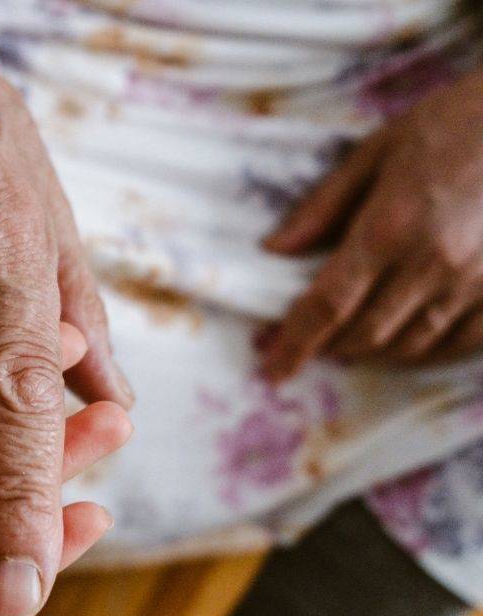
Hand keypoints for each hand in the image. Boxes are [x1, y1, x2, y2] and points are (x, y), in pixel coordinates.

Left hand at [263, 68, 482, 378]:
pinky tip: (410, 339)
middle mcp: (432, 264)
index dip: (295, 344)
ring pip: (411, 345)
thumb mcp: (376, 151)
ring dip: (375, 350)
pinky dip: (426, 349)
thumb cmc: (454, 124)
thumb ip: (323, 206)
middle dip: (331, 346)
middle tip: (312, 343)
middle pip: (366, 333)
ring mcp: (475, 282)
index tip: (273, 370)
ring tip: (354, 340)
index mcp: (389, 228)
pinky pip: (459, 342)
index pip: (328, 304)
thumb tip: (274, 249)